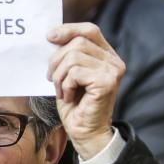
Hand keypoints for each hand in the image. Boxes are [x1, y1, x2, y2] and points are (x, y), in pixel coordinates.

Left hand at [47, 23, 125, 159]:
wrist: (84, 133)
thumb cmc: (75, 106)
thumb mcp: (69, 74)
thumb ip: (68, 55)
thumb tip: (52, 36)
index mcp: (106, 55)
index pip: (89, 30)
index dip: (68, 30)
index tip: (49, 37)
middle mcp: (114, 61)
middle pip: (77, 42)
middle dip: (57, 60)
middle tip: (53, 79)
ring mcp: (112, 71)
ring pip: (73, 57)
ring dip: (60, 76)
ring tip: (63, 90)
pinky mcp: (106, 82)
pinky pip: (75, 73)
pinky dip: (65, 85)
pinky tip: (69, 97)